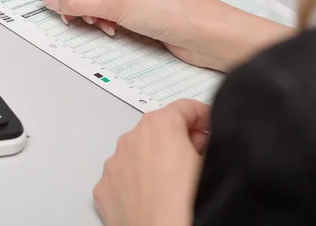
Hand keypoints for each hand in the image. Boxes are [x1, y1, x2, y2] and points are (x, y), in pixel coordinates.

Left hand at [93, 99, 209, 225]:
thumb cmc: (185, 207)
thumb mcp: (212, 162)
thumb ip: (207, 139)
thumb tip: (202, 140)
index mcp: (160, 125)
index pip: (186, 107)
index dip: (205, 118)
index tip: (210, 129)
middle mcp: (132, 138)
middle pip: (161, 128)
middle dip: (179, 140)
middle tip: (196, 160)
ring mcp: (114, 163)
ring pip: (140, 151)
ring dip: (156, 160)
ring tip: (174, 186)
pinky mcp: (104, 187)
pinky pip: (124, 174)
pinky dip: (138, 180)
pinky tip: (154, 197)